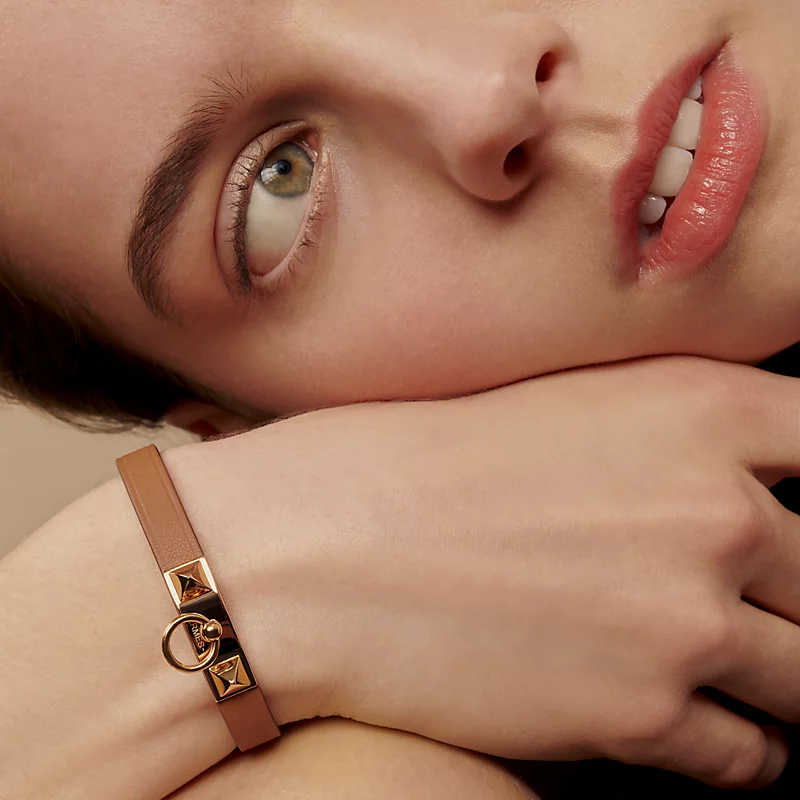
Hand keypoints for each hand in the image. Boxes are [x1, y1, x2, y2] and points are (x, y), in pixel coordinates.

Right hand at [177, 356, 799, 788]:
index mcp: (699, 408)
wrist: (324, 547)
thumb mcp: (567, 411)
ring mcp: (685, 620)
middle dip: (799, 602)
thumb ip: (678, 441)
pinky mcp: (640, 717)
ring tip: (752, 678)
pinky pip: (750, 755)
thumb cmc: (421, 461)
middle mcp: (715, 510)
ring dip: (782, 682)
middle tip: (763, 613)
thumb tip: (745, 492)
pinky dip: (741, 747)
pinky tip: (701, 724)